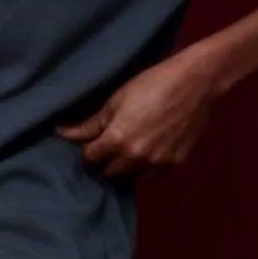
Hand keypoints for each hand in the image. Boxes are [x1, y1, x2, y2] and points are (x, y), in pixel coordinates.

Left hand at [55, 46, 224, 181]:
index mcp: (116, 140)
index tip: (96, 138)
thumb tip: (62, 134)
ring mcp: (157, 163)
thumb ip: (91, 123)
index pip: (90, 158)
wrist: (195, 83)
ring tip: (134, 143)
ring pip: (131, 176)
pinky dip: (149, 166)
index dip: (90, 147)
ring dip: (128, 164)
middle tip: (114, 140)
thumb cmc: (152, 84)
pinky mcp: (175, 164)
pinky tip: (152, 148)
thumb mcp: (116, 100)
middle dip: (108, 158)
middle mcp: (135, 157)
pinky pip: (154, 176)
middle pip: (109, 171)